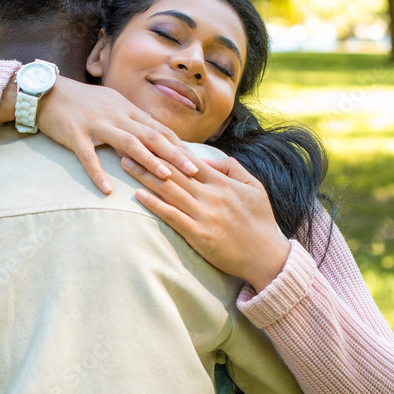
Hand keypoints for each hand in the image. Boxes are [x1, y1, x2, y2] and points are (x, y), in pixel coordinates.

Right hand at [0, 74, 198, 193]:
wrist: (44, 91)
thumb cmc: (79, 102)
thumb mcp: (110, 105)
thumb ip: (130, 120)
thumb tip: (153, 136)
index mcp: (126, 109)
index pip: (159, 128)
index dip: (179, 145)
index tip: (197, 161)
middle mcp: (116, 115)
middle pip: (151, 135)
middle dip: (175, 154)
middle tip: (194, 171)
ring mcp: (96, 124)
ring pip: (128, 143)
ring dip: (148, 161)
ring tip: (166, 177)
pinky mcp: (75, 134)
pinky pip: (88, 156)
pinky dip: (98, 173)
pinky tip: (107, 190)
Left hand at [122, 152, 290, 291]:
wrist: (267, 257)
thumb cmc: (260, 222)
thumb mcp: (255, 188)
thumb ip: (233, 168)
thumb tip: (210, 159)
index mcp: (222, 183)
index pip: (189, 159)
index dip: (167, 146)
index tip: (149, 136)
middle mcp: (210, 196)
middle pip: (173, 171)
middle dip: (148, 156)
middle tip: (127, 144)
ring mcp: (203, 215)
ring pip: (169, 190)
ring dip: (145, 176)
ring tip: (126, 164)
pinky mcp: (198, 235)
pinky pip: (172, 216)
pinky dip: (154, 204)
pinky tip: (138, 195)